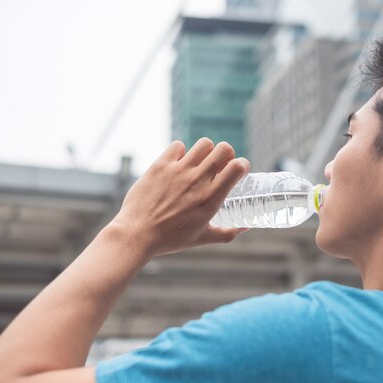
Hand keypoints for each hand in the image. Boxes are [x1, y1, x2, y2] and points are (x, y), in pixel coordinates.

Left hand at [110, 138, 249, 257]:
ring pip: (204, 144)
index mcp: (211, 199)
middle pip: (224, 149)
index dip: (242, 164)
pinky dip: (181, 152)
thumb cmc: (170, 239)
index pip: (237, 167)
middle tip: (219, 165)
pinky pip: (178, 145)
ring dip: (206, 151)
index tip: (237, 170)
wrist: (137, 234)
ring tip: (199, 162)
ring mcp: (179, 171)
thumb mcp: (202, 238)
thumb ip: (227, 233)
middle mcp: (198, 181)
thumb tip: (245, 227)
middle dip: (226, 154)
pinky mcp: (161, 165)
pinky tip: (178, 164)